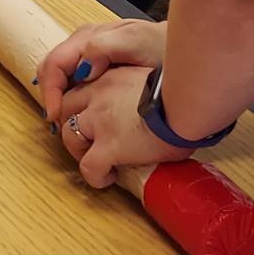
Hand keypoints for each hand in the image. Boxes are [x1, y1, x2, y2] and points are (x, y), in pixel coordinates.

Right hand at [35, 18, 167, 121]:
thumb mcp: (135, 42)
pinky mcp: (99, 67)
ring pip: (61, 77)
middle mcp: (84, 44)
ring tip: (67, 121)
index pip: (53, 64)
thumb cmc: (162, 45)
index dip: (50, 91)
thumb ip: (103, 48)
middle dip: (50, 96)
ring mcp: (90, 55)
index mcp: (87, 37)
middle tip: (58, 123)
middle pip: (51, 70)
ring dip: (59, 98)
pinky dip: (72, 97)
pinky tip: (81, 113)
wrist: (184, 51)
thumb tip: (81, 68)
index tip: (56, 115)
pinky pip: (75, 81)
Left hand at [60, 62, 192, 187]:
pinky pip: (88, 167)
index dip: (83, 104)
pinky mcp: (108, 146)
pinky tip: (109, 178)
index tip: (95, 117)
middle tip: (89, 139)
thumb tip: (154, 103)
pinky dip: (95, 176)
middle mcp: (99, 94)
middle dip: (73, 123)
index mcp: (112, 76)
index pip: (83, 87)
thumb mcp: (157, 80)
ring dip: (78, 150)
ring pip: (68, 135)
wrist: (188, 103)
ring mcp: (99, 120)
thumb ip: (144, 89)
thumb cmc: (184, 92)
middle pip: (66, 107)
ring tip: (96, 160)